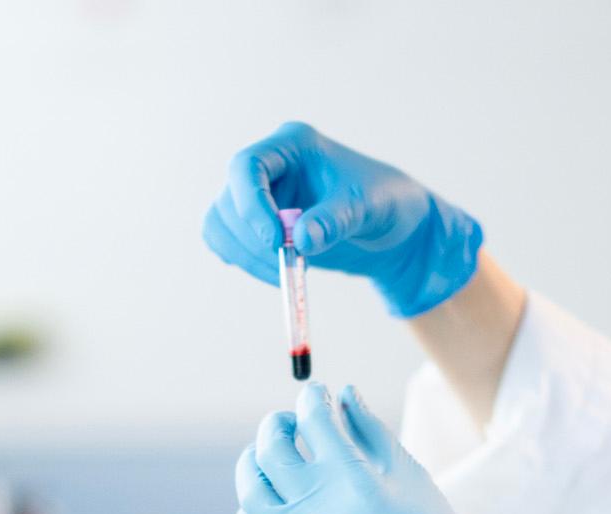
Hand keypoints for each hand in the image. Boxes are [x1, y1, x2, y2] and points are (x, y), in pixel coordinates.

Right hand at [203, 122, 485, 317]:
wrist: (390, 224)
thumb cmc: (384, 202)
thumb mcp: (368, 208)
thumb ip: (336, 220)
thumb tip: (302, 240)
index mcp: (293, 144)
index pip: (247, 166)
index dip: (252, 205)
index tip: (277, 242)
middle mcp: (269, 165)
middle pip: (229, 199)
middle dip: (253, 240)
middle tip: (288, 265)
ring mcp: (258, 193)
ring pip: (220, 222)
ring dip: (246, 255)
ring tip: (287, 272)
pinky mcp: (254, 222)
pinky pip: (225, 240)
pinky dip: (243, 261)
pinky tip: (275, 272)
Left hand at [233, 383, 551, 513]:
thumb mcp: (411, 478)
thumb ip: (372, 432)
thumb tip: (342, 394)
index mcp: (354, 481)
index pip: (313, 420)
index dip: (312, 398)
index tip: (316, 395)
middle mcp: (319, 510)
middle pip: (273, 449)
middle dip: (278, 425)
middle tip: (289, 422)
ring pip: (252, 489)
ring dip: (254, 461)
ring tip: (268, 456)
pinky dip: (250, 512)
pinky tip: (267, 503)